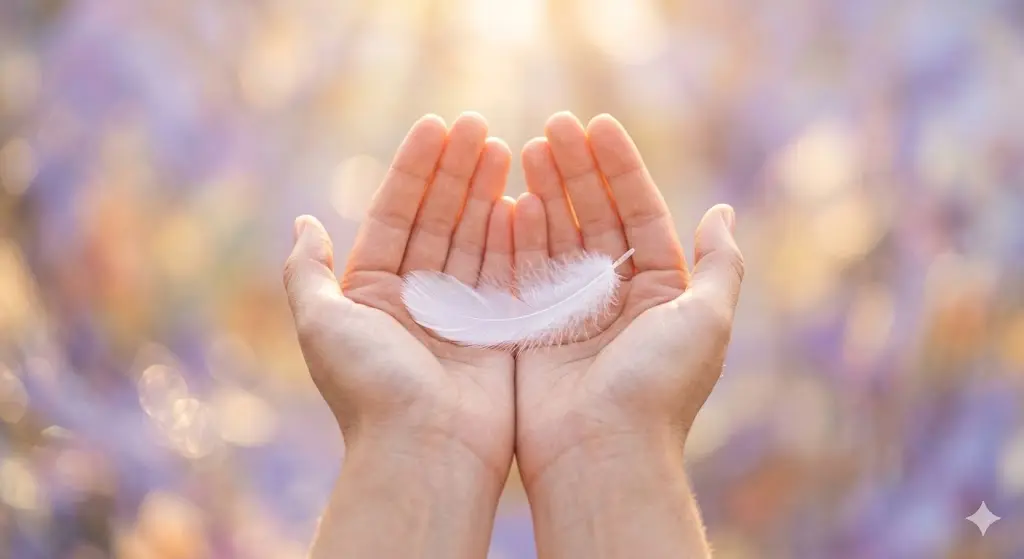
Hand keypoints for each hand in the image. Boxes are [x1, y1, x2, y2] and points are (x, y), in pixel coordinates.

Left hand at [284, 113, 515, 556]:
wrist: (426, 451)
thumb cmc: (370, 389)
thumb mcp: (322, 324)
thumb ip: (308, 273)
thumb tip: (302, 223)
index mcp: (373, 292)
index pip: (396, 214)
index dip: (415, 170)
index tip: (436, 126)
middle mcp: (416, 298)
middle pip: (438, 219)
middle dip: (456, 172)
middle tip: (477, 125)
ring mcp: (460, 313)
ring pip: (473, 238)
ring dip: (486, 193)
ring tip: (502, 146)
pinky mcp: (499, 330)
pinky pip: (507, 272)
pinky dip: (513, 234)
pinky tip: (524, 196)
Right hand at [512, 112, 743, 556]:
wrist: (601, 452)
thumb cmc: (658, 385)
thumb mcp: (707, 319)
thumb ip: (718, 264)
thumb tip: (722, 212)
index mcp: (658, 290)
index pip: (637, 212)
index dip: (619, 168)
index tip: (598, 125)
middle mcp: (614, 296)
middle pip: (593, 216)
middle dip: (575, 169)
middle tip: (553, 126)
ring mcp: (569, 310)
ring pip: (556, 235)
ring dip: (544, 191)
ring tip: (528, 148)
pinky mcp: (530, 327)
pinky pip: (522, 269)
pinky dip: (518, 233)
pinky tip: (512, 197)